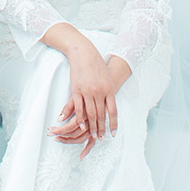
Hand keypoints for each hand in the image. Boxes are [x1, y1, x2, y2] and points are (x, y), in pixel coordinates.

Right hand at [47, 40, 128, 156]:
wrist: (84, 53)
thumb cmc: (97, 65)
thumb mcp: (106, 78)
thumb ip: (108, 92)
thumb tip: (110, 105)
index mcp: (109, 89)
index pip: (113, 111)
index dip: (113, 123)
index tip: (112, 133)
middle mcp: (99, 92)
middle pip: (101, 115)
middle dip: (100, 128)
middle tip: (100, 138)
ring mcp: (87, 91)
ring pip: (90, 113)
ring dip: (90, 126)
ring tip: (90, 134)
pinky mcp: (76, 90)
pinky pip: (78, 107)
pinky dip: (79, 118)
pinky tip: (79, 125)